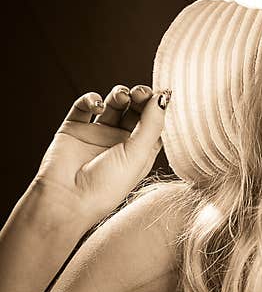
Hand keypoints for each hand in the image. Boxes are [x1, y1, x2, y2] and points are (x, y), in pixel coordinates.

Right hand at [31, 85, 169, 226]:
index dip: (157, 107)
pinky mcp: (75, 129)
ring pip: (113, 105)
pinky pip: (85, 106)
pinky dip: (92, 99)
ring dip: (119, 95)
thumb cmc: (108, 185)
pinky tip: (97, 105)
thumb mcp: (138, 154)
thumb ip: (152, 124)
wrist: (67, 198)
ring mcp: (98, 134)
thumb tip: (163, 97)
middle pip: (135, 110)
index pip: (154, 121)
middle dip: (140, 97)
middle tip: (140, 92)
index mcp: (141, 150)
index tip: (160, 94)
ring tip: (122, 97)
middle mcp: (120, 141)